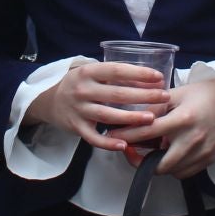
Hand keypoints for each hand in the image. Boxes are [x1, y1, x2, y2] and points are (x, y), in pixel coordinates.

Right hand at [22, 60, 163, 153]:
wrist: (50, 101)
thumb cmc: (79, 85)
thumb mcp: (92, 74)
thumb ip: (114, 76)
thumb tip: (148, 79)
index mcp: (87, 72)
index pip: (116, 70)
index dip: (139, 73)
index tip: (158, 77)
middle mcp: (82, 90)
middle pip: (117, 94)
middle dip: (144, 95)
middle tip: (164, 97)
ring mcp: (79, 110)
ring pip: (108, 116)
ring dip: (131, 118)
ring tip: (151, 118)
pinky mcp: (76, 128)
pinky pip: (94, 138)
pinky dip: (109, 143)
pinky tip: (124, 144)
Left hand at [119, 76, 214, 177]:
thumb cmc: (201, 94)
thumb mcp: (176, 94)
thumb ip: (154, 107)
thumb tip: (132, 118)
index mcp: (183, 119)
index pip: (148, 132)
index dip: (128, 136)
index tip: (113, 137)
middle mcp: (193, 139)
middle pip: (160, 164)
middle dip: (141, 161)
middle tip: (131, 152)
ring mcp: (203, 152)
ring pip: (173, 171)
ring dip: (158, 165)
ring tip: (150, 152)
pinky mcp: (210, 159)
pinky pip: (186, 172)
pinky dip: (174, 168)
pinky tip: (169, 155)